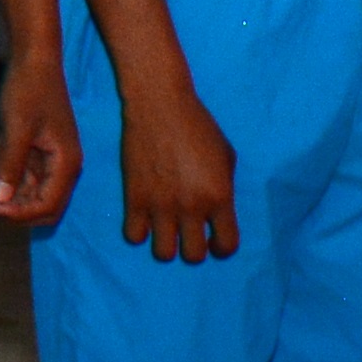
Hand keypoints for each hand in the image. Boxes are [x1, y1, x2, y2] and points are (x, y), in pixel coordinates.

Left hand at [0, 46, 79, 229]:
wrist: (33, 60)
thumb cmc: (29, 90)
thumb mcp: (17, 128)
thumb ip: (10, 165)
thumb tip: (0, 201)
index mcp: (67, 163)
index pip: (49, 206)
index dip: (22, 214)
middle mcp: (65, 165)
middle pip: (45, 205)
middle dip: (19, 209)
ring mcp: (53, 158)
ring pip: (34, 191)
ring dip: (13, 192)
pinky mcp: (40, 149)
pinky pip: (26, 174)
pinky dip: (10, 174)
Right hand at [116, 81, 239, 265]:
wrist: (160, 105)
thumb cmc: (198, 126)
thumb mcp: (226, 155)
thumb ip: (225, 187)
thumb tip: (217, 210)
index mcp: (219, 196)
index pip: (227, 245)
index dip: (222, 247)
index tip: (214, 239)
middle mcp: (192, 206)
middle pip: (194, 256)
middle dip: (194, 248)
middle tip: (189, 232)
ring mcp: (161, 205)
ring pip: (163, 254)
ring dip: (167, 245)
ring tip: (166, 228)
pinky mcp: (134, 198)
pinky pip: (134, 236)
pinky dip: (139, 232)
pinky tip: (144, 217)